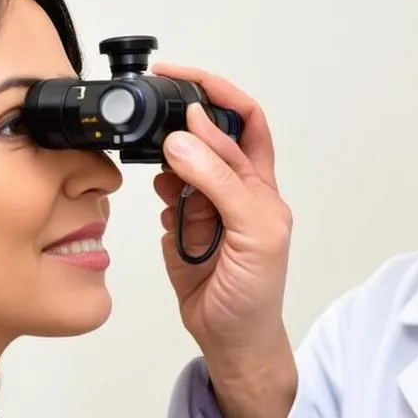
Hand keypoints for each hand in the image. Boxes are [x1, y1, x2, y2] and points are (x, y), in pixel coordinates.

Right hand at [153, 64, 296, 417]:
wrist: (232, 339)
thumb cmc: (257, 293)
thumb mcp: (253, 233)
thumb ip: (221, 183)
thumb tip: (185, 138)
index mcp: (261, 185)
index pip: (244, 121)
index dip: (219, 93)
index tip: (184, 78)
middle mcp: (235, 189)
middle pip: (209, 134)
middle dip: (185, 119)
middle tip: (156, 111)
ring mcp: (207, 207)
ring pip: (183, 162)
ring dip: (168, 159)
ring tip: (162, 170)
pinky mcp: (181, 227)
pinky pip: (166, 195)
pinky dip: (159, 191)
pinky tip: (164, 207)